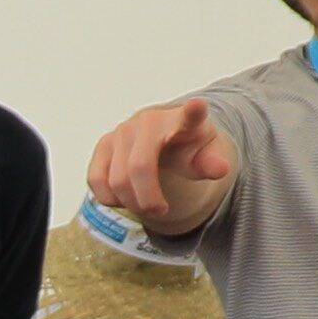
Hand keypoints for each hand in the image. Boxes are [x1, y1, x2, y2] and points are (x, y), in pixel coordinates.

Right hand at [85, 95, 232, 233]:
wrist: (162, 137)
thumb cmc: (188, 148)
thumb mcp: (205, 155)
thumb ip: (211, 163)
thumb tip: (221, 169)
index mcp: (181, 121)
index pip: (189, 115)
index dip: (193, 112)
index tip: (198, 106)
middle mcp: (147, 121)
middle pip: (139, 168)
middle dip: (148, 200)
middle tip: (160, 211)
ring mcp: (121, 131)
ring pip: (116, 180)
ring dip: (131, 203)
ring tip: (146, 205)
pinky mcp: (103, 145)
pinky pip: (97, 180)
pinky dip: (111, 198)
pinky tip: (125, 197)